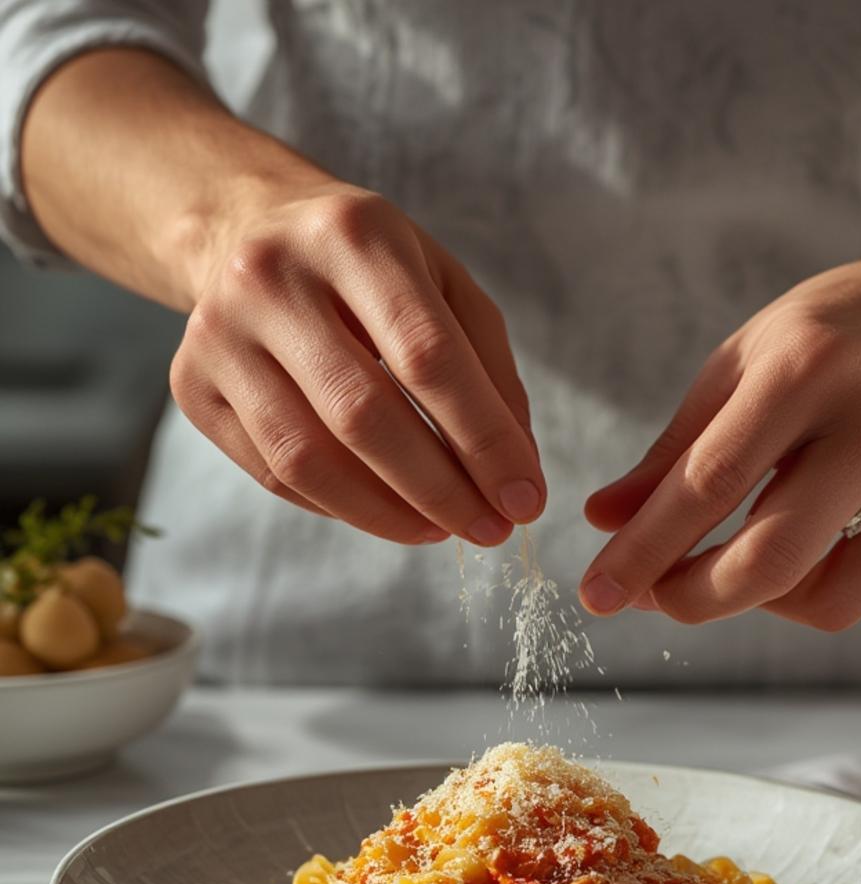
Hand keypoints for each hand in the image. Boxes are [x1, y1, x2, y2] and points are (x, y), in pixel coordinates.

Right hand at [170, 181, 543, 544]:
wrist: (247, 230)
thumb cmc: (366, 269)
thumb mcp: (443, 284)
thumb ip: (490, 370)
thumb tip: (516, 471)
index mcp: (353, 233)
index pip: (428, 356)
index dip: (484, 440)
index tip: (525, 500)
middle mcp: (271, 276)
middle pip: (363, 414)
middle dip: (440, 489)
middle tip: (489, 530)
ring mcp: (219, 332)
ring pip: (308, 457)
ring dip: (387, 514)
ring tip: (440, 531)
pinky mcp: (191, 384)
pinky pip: (272, 473)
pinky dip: (339, 506)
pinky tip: (385, 509)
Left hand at [581, 224, 860, 627]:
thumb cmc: (841, 333)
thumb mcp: (745, 359)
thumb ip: (675, 446)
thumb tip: (606, 519)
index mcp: (805, 368)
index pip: (709, 482)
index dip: (644, 548)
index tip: (597, 590)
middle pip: (767, 557)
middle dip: (686, 595)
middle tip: (644, 596)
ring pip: (807, 590)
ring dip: (735, 598)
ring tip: (708, 564)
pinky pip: (847, 599)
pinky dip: (791, 598)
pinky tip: (774, 561)